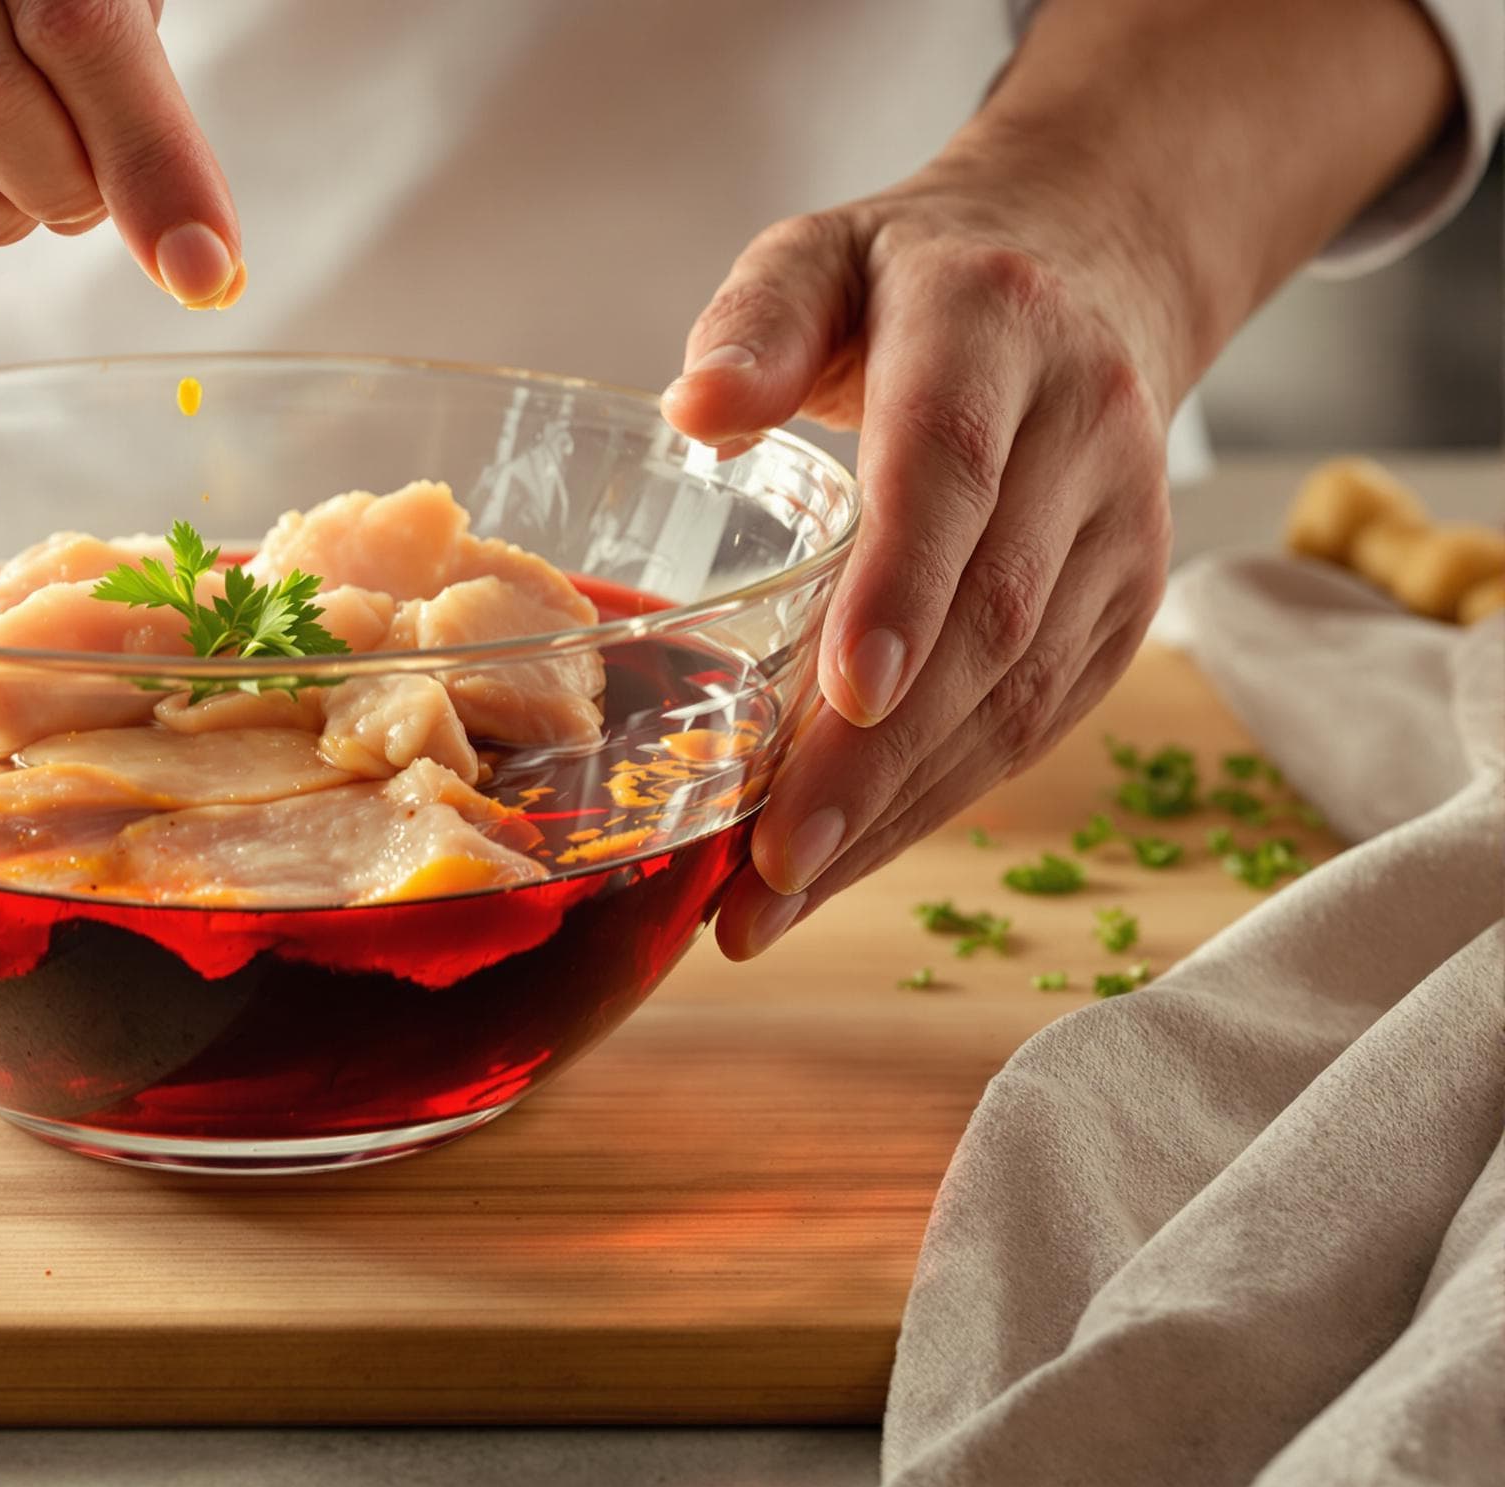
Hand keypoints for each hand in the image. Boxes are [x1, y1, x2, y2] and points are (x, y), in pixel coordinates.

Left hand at [660, 144, 1185, 960]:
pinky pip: (1029, 722)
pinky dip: (932, 803)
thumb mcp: (819, 253)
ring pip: (1015, 692)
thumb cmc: (910, 280)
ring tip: (775, 901)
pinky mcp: (1123, 609)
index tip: (845, 694)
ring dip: (897, 811)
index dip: (905, 587)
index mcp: (995, 331)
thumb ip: (756, 319)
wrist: (1088, 269)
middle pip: (986, 615)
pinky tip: (841, 864)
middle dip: (877, 757)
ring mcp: (1121, 532)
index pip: (955, 471)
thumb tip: (694, 410)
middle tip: (771, 864)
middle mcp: (1083, 435)